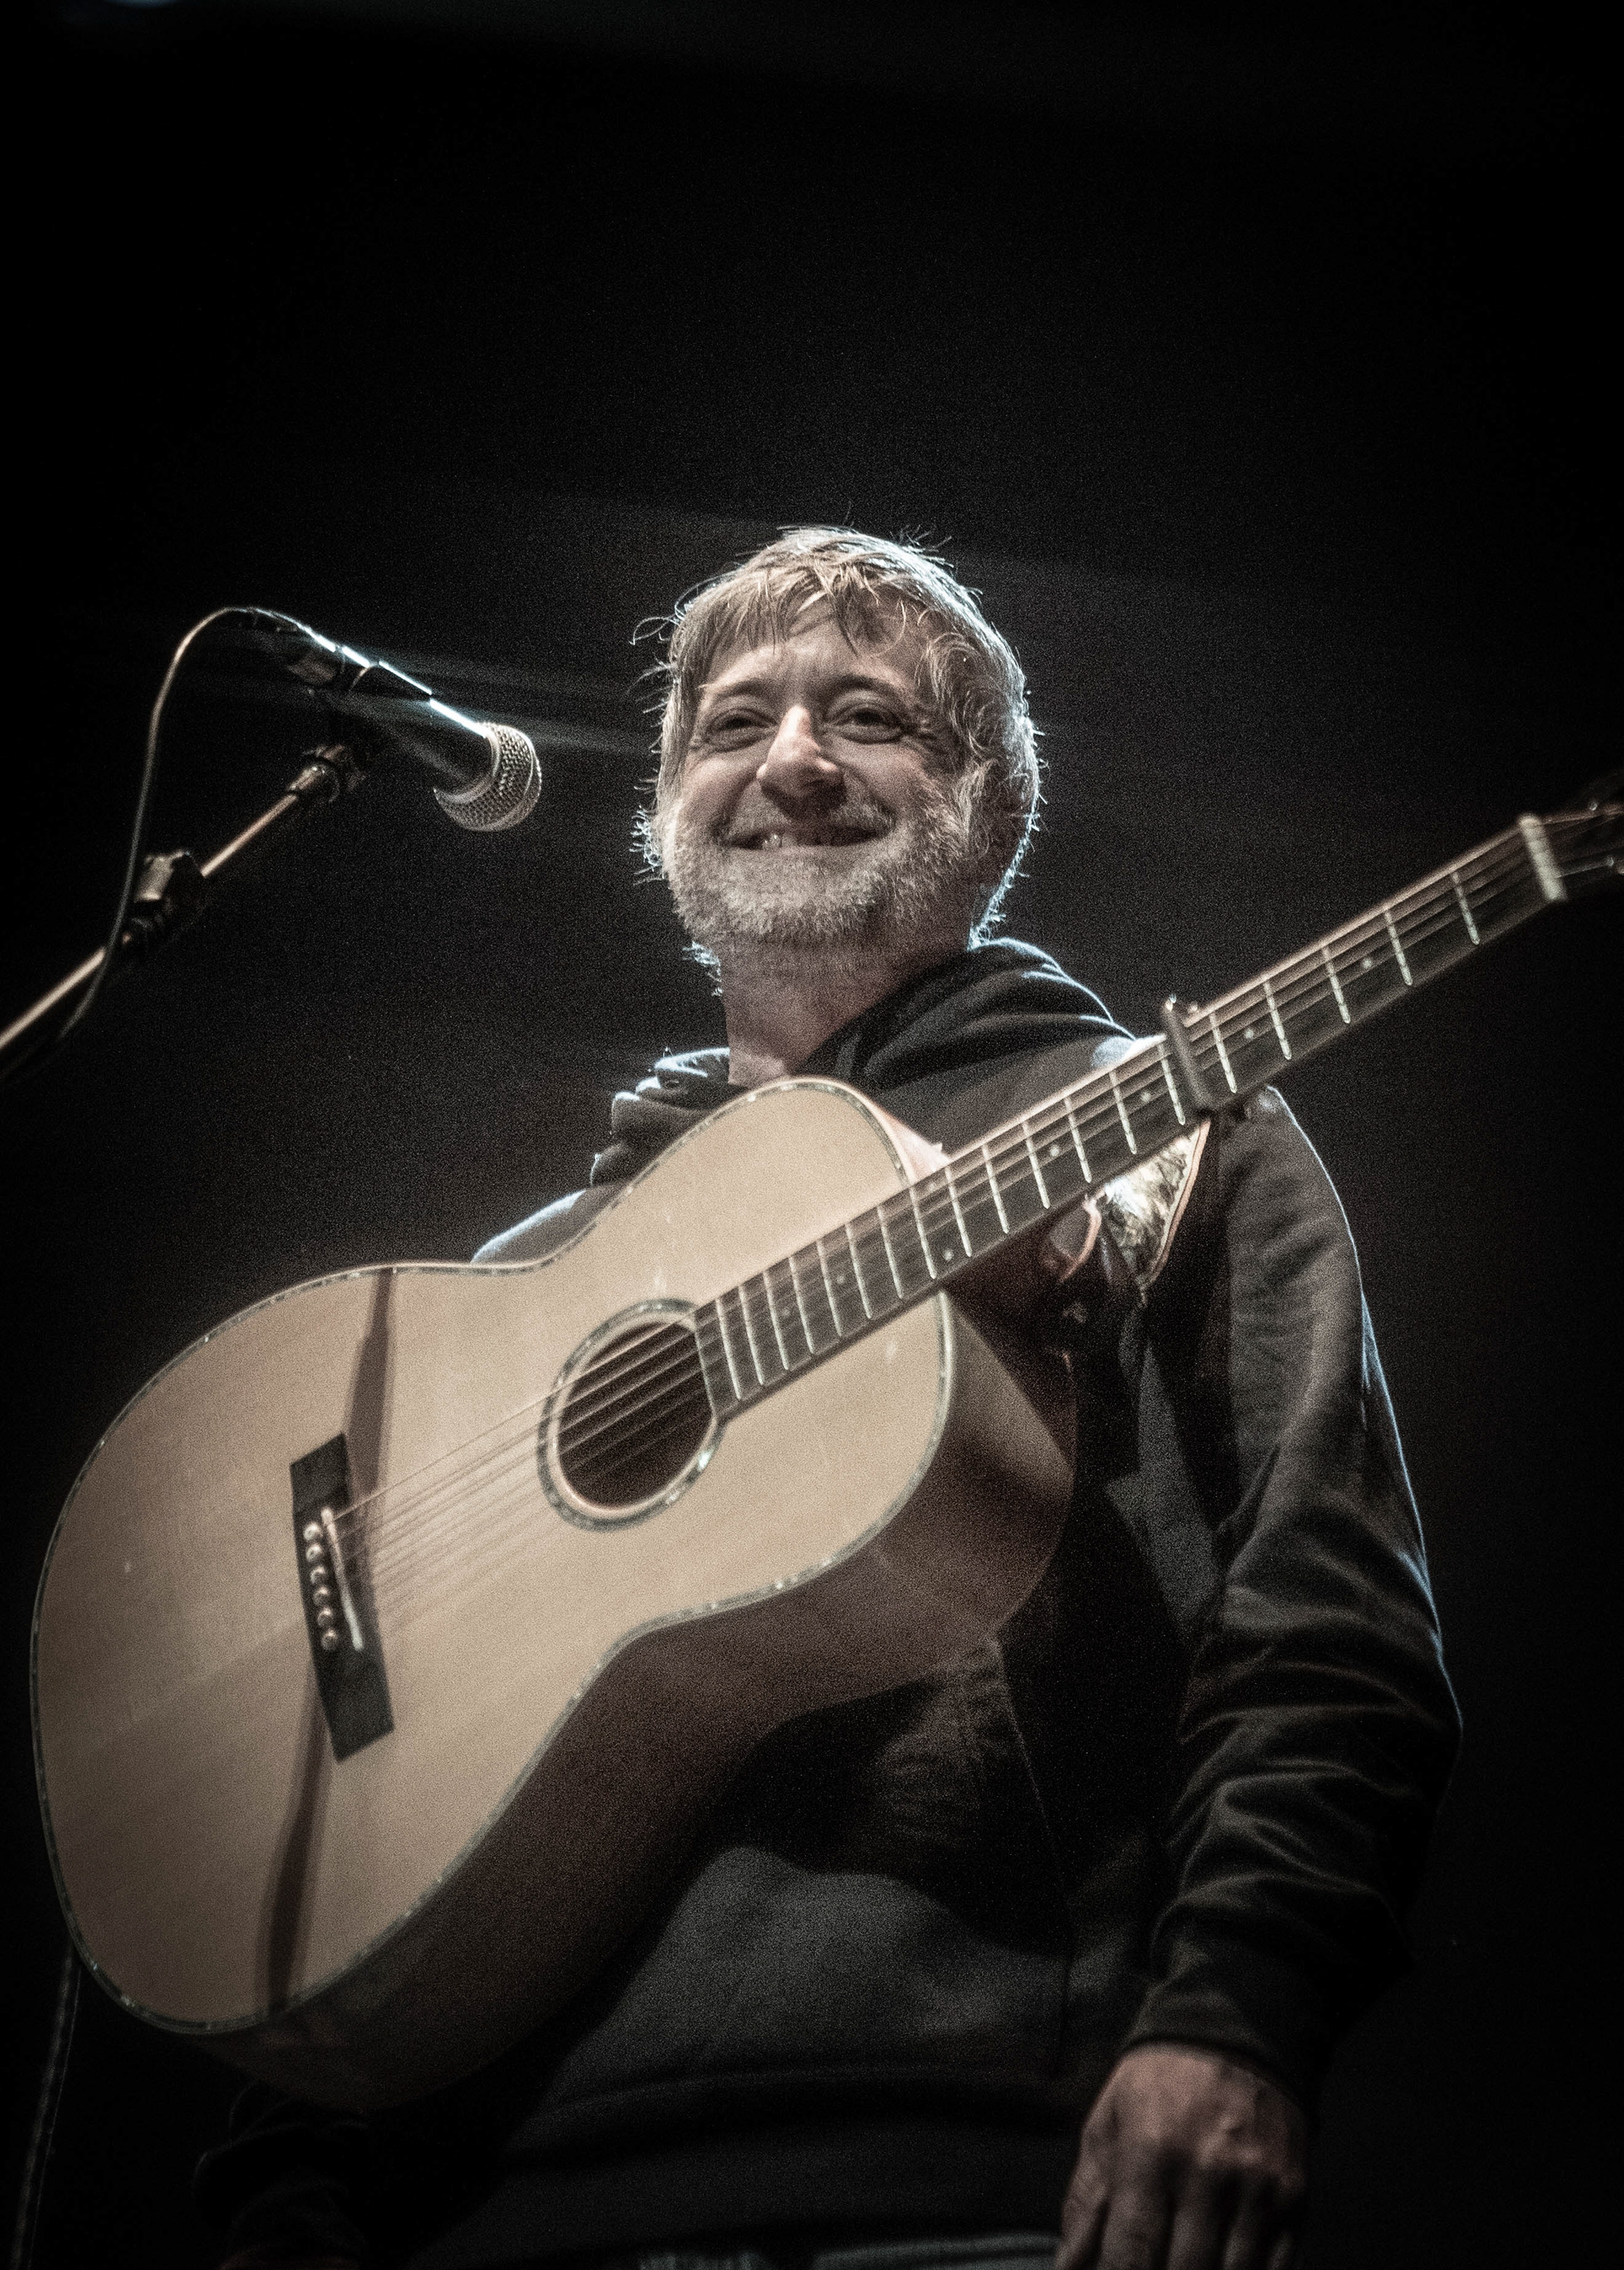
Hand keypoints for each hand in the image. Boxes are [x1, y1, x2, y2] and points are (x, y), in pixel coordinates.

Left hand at [1057, 2043, 1307, 2269]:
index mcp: (1151, 2151)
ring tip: (1179, 2260)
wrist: (1237, 2031)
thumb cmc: (1159, 2083)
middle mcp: (1207, 2174)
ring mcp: (1257, 2190)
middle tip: (1145, 2266)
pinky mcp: (1294, 2200)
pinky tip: (1218, 2265)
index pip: (1132, 2254)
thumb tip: (1069, 2268)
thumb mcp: (1107, 2123)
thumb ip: (1087, 2202)